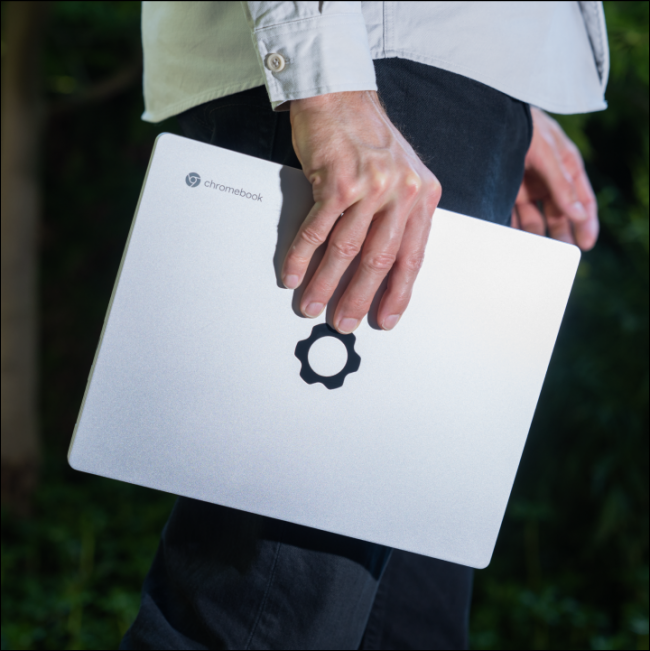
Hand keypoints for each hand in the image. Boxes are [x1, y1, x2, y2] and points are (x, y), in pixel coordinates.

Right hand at [283, 91, 440, 333]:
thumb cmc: (368, 137)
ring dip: (326, 284)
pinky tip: (294, 274)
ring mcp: (369, 187)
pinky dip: (302, 257)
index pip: (413, 258)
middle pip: (379, 261)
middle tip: (344, 321)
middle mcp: (401, 192)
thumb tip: (387, 265)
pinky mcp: (337, 182)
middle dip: (358, 300)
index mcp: (422, 196)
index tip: (386, 318)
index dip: (398, 294)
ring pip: (346, 252)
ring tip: (313, 305)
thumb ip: (401, 216)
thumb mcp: (403, 175)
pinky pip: (317, 231)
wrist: (340, 96)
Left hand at [512, 107, 597, 249]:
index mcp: (566, 167)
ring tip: (537, 253)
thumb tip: (577, 213)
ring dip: (536, 234)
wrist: (489, 115)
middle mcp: (548, 179)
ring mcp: (527, 184)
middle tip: (562, 255)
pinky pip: (512, 214)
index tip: (586, 244)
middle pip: (559, 213)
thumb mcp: (547, 153)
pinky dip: (513, 228)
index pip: (582, 199)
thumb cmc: (524, 126)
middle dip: (561, 234)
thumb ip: (561, 184)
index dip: (586, 222)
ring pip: (535, 217)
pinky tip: (513, 241)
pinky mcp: (506, 188)